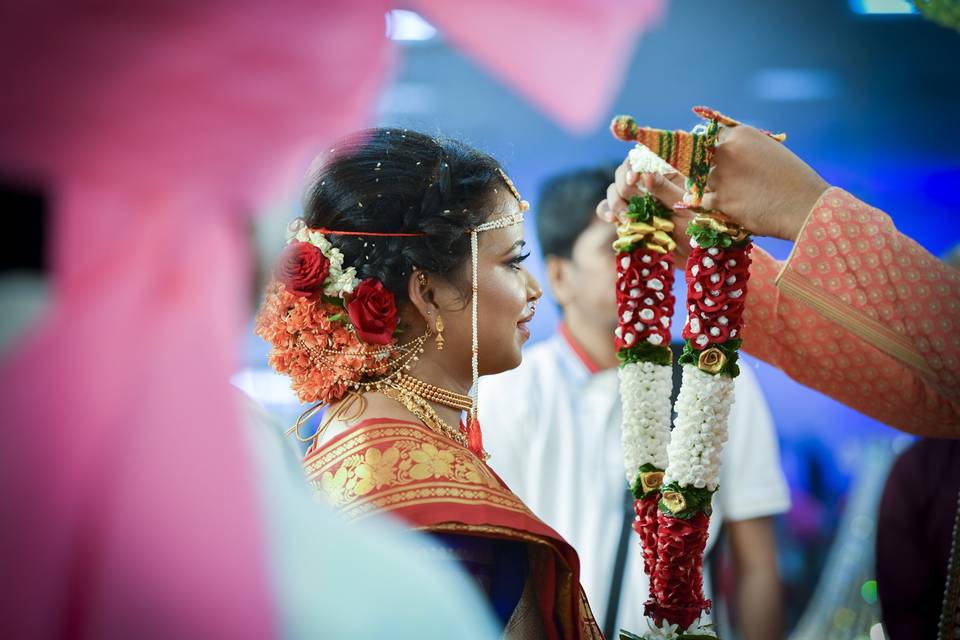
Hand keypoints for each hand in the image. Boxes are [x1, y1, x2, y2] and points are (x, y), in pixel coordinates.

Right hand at [596, 158, 694, 263]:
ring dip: (615, 202)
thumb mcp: (683, 207)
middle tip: (632, 198)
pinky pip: (607, 208)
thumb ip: (665, 189)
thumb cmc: (696, 228)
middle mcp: (648, 183)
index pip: (642, 157)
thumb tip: (646, 174)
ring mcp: (635, 199)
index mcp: (666, 172)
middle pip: (623, 173)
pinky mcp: (626, 215)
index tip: (634, 178)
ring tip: (625, 218)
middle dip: (624, 186)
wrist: (691, 255)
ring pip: (614, 190)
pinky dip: (606, 211)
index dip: (634, 164)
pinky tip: (612, 220)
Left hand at [701, 125, 829, 240]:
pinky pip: (705, 201)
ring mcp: (721, 176)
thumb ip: (744, 148)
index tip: (719, 160)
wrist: (805, 207)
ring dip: (717, 188)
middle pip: (706, 160)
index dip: (715, 150)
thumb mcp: (769, 150)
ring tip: (741, 195)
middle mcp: (726, 151)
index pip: (713, 138)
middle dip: (715, 170)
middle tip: (732, 181)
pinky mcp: (720, 200)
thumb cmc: (793, 179)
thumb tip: (723, 151)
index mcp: (741, 134)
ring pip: (705, 181)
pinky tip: (733, 205)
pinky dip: (716, 205)